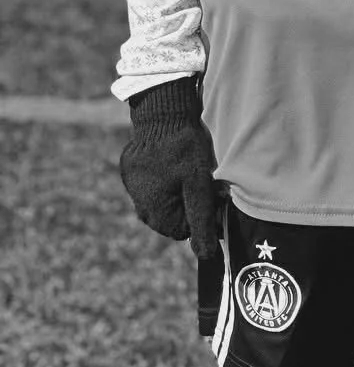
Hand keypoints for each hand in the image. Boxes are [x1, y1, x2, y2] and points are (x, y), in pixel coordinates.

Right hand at [120, 77, 219, 258]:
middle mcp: (138, 201)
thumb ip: (202, 220)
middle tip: (202, 182)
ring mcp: (131, 184)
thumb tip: (207, 256)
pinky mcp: (130, 167)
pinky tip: (174, 162)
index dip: (200, 217)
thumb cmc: (186, 148)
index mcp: (153, 209)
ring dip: (175, 192)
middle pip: (169, 218)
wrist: (163, 111)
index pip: (181, 231)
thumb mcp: (200, 185)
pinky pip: (150, 182)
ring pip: (159, 200)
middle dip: (187, 205)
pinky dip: (163, 178)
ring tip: (188, 170)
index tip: (210, 197)